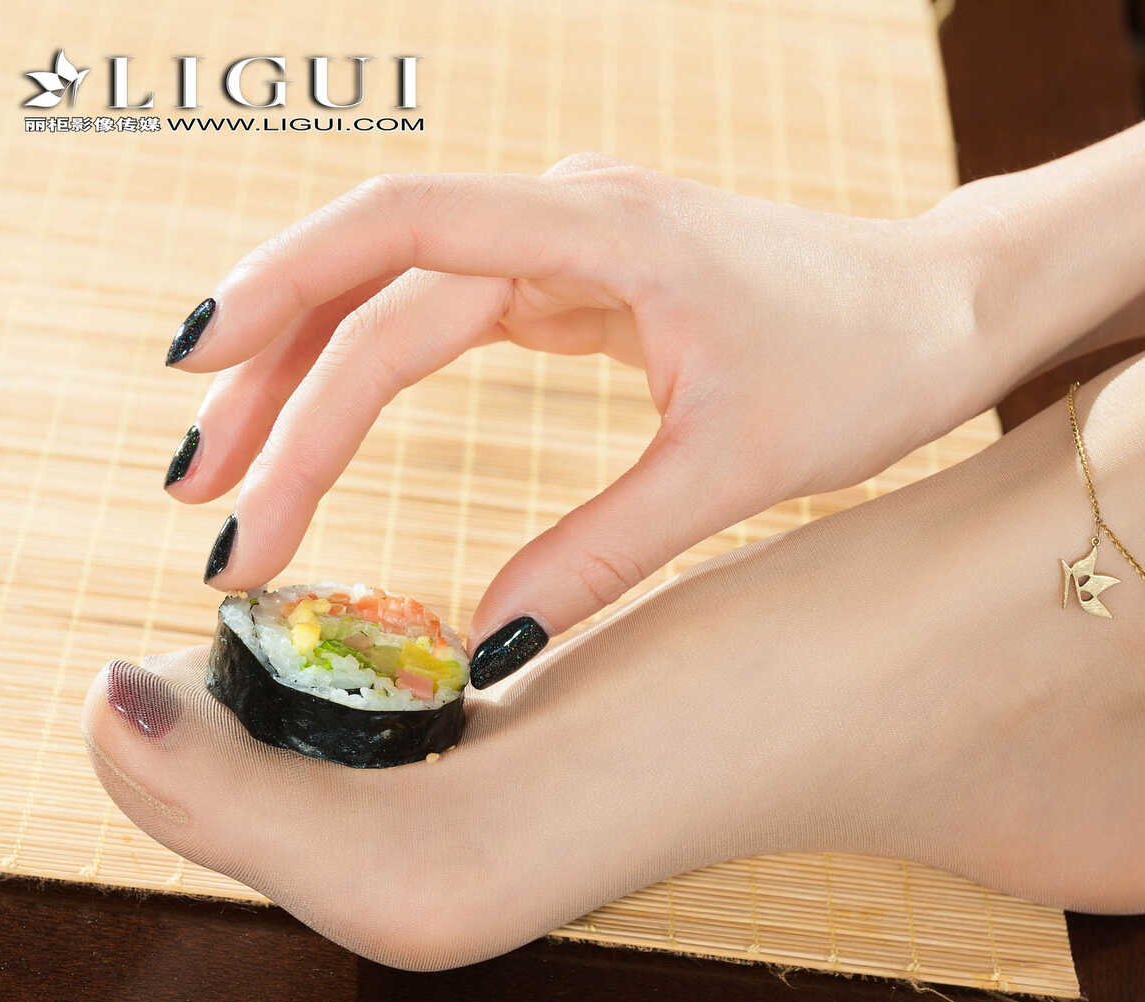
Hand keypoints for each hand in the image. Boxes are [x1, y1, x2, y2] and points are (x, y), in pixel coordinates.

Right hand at [165, 155, 993, 685]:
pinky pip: (452, 314)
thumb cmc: (867, 364)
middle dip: (280, 384)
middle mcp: (568, 215)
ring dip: (315, 381)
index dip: (281, 297)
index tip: (200, 385)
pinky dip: (381, 372)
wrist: (944, 311)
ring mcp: (571, 242)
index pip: (400, 235)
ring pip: (403, 298)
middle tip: (208, 503)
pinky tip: (330, 427)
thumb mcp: (734, 470)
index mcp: (602, 230)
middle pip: (377, 280)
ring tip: (242, 484)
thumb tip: (484, 644)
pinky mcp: (584, 280)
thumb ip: (604, 554)